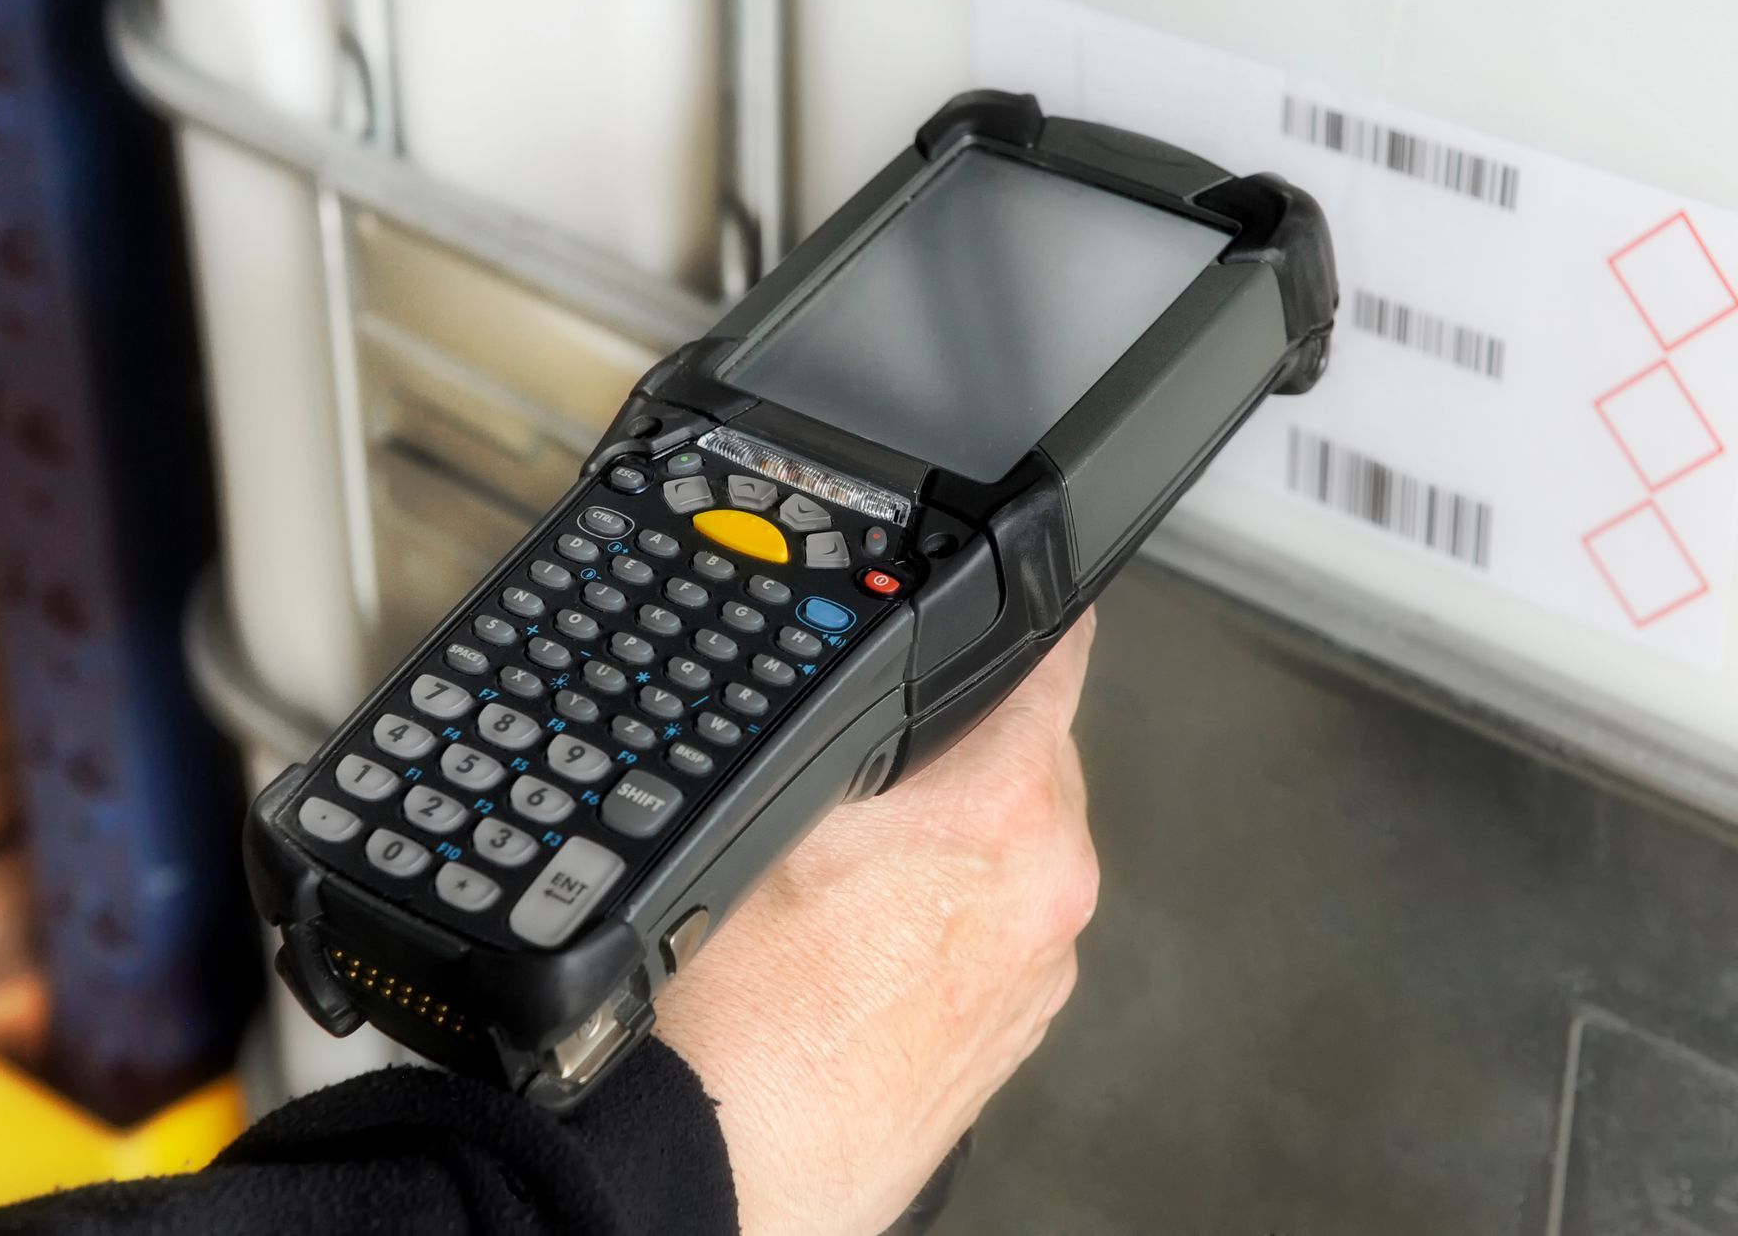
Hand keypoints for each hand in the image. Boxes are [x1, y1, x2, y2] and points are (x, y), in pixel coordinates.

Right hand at [654, 613, 1100, 1235]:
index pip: (1057, 659)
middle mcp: (1048, 900)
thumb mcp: (764, 805)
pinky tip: (859, 948)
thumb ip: (844, 720)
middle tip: (875, 765)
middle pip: (1036, 762)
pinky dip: (948, 921)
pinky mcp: (1005, 1043)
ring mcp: (1035, 981)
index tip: (1027, 593)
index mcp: (1008, 817)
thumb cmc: (722, 1016)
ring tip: (847, 875)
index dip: (1030, 611)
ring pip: (1014, 855)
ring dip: (957, 839)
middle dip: (969, 745)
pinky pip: (994, 938)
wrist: (707, 1170)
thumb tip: (869, 675)